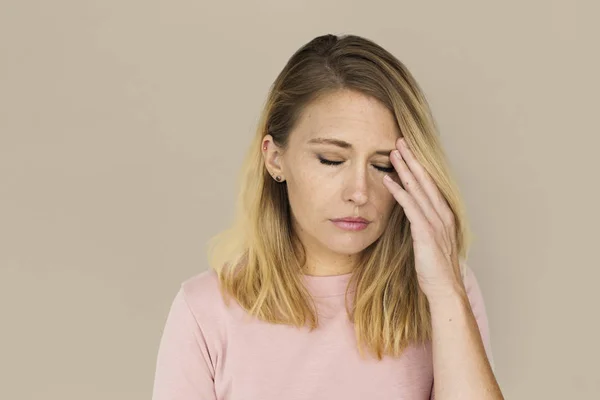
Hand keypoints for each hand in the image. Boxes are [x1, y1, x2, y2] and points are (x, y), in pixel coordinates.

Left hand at [382, 137, 464, 299]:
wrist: (445, 289)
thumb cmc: (436, 269)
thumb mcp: (431, 242)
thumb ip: (424, 225)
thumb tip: (413, 215)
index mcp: (444, 215)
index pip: (430, 185)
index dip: (419, 166)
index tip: (408, 151)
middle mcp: (442, 215)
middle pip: (426, 181)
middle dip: (413, 160)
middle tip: (400, 141)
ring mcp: (435, 223)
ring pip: (419, 189)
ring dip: (405, 169)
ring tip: (393, 153)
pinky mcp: (426, 233)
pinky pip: (411, 207)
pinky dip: (400, 192)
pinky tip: (389, 181)